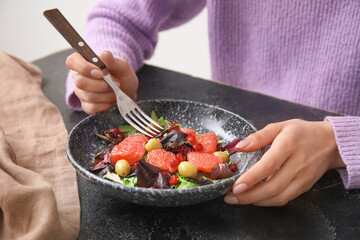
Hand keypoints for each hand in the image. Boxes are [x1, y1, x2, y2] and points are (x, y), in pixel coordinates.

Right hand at [66, 50, 138, 114]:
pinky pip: (93, 107)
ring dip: (107, 95)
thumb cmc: (121, 75)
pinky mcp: (86, 105)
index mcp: (83, 62)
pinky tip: (111, 100)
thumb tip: (105, 54)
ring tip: (115, 91)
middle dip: (102, 85)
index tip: (100, 72)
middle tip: (115, 83)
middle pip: (81, 82)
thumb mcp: (121, 65)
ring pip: (89, 96)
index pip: (72, 61)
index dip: (84, 68)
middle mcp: (78, 77)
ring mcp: (81, 92)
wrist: (126, 90)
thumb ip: (112, 60)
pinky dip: (106, 104)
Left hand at [224, 119, 344, 205]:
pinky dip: (268, 202)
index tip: (236, 186)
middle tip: (230, 197)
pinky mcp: (305, 187)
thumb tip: (240, 146)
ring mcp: (303, 178)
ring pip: (279, 197)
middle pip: (273, 187)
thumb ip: (259, 136)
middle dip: (249, 196)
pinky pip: (285, 199)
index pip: (269, 165)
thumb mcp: (280, 126)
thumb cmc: (302, 132)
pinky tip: (254, 199)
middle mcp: (298, 164)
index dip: (252, 178)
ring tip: (238, 200)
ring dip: (257, 201)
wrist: (331, 143)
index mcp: (289, 145)